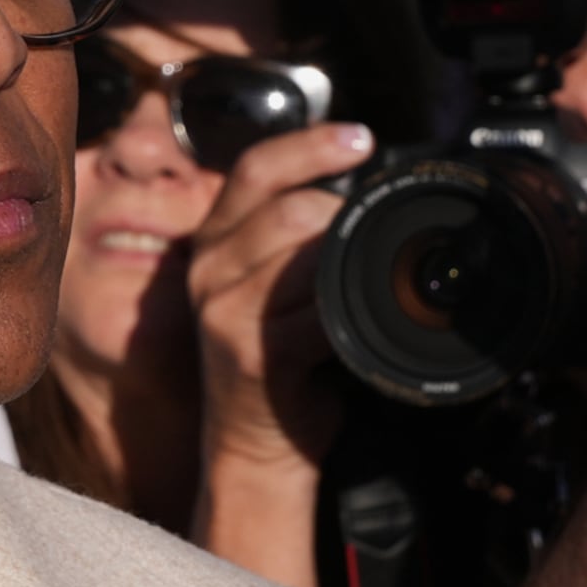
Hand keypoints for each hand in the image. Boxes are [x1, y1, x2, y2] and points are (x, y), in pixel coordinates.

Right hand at [191, 120, 375, 480]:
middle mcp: (210, 271)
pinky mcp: (255, 353)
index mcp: (214, 244)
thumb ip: (292, 241)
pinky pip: (318, 310)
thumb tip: (355, 195)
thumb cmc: (277, 366)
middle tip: (376, 235)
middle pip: (288, 207)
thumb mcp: (268, 289)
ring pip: (304, 251)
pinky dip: (352, 307)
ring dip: (351, 256)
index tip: (360, 138)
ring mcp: (227, 313)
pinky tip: (365, 316)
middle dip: (345, 213)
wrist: (254, 448)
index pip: (256, 169)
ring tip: (370, 278)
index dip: (310, 145)